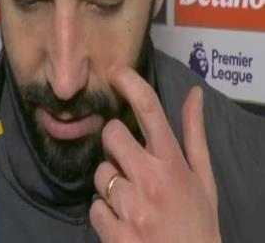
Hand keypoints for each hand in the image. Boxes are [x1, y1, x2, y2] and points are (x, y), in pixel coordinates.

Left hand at [89, 67, 220, 242]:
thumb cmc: (197, 222)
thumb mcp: (203, 179)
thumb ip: (194, 135)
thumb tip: (193, 93)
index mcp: (173, 164)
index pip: (149, 110)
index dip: (129, 83)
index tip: (115, 71)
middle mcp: (150, 179)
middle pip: (111, 134)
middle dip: (116, 143)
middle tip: (129, 162)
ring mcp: (130, 207)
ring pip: (100, 174)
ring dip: (111, 185)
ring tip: (132, 201)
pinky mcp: (114, 233)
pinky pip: (94, 208)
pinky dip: (105, 214)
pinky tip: (124, 223)